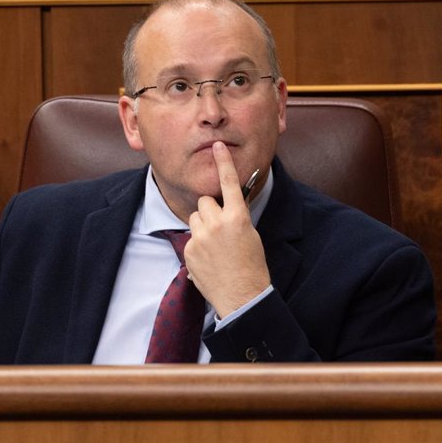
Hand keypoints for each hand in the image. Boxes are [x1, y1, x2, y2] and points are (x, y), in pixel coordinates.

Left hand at [185, 141, 270, 317]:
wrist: (242, 297)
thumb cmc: (252, 266)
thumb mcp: (251, 235)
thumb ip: (235, 217)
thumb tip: (223, 209)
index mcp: (238, 218)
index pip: (229, 183)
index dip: (223, 162)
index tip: (218, 146)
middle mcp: (217, 224)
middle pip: (205, 202)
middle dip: (210, 210)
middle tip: (221, 227)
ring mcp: (200, 238)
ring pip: (195, 217)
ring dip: (202, 226)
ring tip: (215, 245)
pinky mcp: (189, 250)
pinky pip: (190, 237)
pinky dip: (197, 244)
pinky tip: (209, 259)